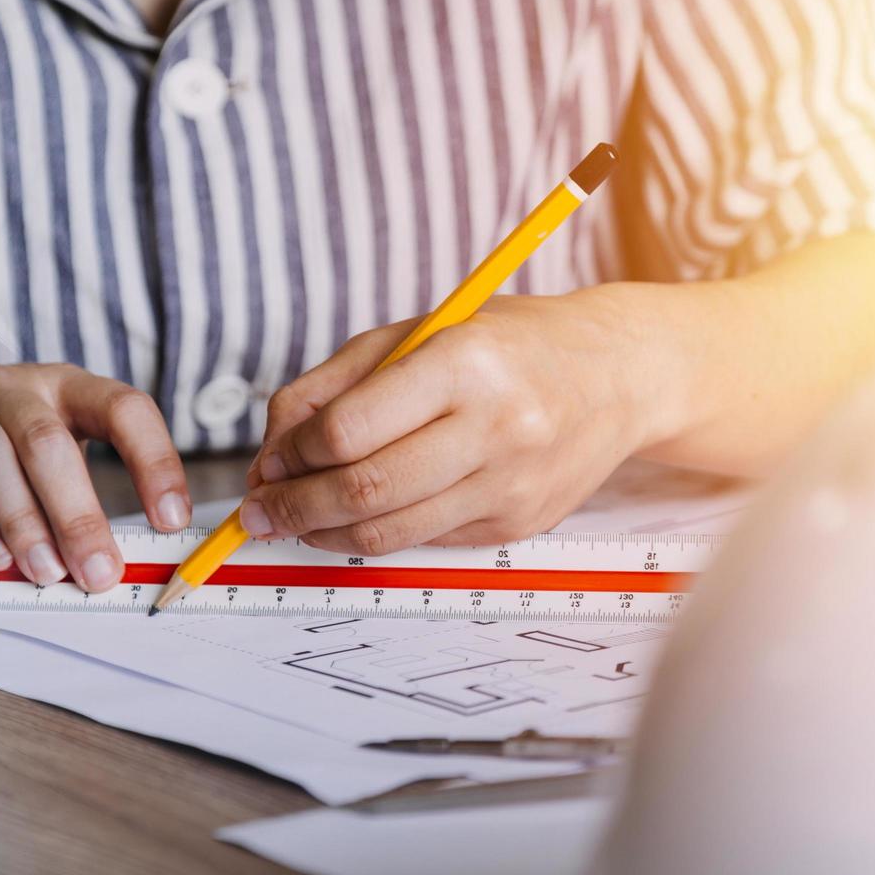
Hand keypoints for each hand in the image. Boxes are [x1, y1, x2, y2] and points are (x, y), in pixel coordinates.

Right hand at [0, 365, 189, 590]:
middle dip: (77, 512)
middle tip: (98, 571)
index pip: (123, 408)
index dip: (154, 461)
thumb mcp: (45, 457)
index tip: (171, 519)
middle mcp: (13, 387)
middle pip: (47, 440)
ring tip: (45, 572)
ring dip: (22, 519)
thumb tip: (113, 565)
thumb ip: (77, 500)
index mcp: (65, 387)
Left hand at [244, 286, 690, 554]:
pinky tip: (351, 519)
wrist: (617, 376)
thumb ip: (328, 387)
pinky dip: (374, 535)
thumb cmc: (501, 345)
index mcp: (462, 364)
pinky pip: (424, 541)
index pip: (350, 430)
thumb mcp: (410, 334)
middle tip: (256, 510)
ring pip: (389, 532)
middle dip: (293, 507)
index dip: (294, 454)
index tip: (269, 460)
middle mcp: (495, 428)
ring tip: (290, 519)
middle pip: (365, 490)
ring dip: (322, 532)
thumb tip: (270, 454)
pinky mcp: (518, 524)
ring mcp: (511, 484)